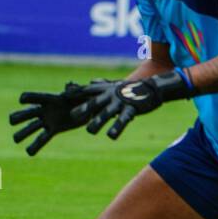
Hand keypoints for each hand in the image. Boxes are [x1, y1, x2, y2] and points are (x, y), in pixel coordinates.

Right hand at [9, 81, 109, 154]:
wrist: (87, 107)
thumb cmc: (83, 96)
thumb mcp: (80, 91)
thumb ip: (74, 89)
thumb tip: (69, 84)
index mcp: (49, 98)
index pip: (35, 97)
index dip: (27, 98)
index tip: (22, 100)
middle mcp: (45, 110)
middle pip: (28, 113)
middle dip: (19, 116)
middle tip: (12, 121)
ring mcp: (47, 121)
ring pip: (31, 128)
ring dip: (23, 133)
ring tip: (15, 139)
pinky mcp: (54, 130)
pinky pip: (43, 139)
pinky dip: (36, 146)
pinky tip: (28, 152)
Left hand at [72, 71, 190, 138]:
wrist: (153, 88)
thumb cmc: (132, 89)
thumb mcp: (116, 85)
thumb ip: (102, 85)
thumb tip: (90, 82)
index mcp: (107, 89)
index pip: (89, 90)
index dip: (77, 93)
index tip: (64, 96)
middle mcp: (111, 95)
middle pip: (94, 102)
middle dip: (83, 108)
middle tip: (72, 116)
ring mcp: (121, 102)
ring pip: (106, 113)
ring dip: (97, 122)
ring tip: (90, 131)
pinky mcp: (131, 109)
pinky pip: (122, 120)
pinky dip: (116, 128)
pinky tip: (111, 136)